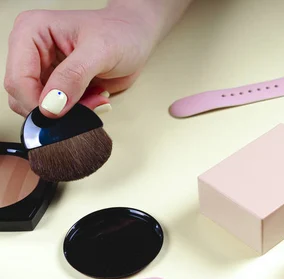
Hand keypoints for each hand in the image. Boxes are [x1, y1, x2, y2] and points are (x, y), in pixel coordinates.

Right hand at [4, 6, 156, 116]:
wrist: (136, 37)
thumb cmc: (121, 33)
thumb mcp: (100, 52)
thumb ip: (73, 77)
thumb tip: (51, 105)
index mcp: (31, 32)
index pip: (18, 78)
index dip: (37, 102)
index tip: (61, 113)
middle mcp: (31, 51)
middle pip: (22, 95)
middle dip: (55, 109)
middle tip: (87, 105)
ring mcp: (43, 69)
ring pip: (39, 106)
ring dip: (68, 112)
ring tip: (94, 99)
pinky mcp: (57, 84)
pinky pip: (57, 110)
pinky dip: (77, 112)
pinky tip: (95, 98)